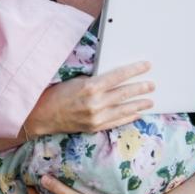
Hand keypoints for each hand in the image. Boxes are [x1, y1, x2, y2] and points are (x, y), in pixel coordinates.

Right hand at [23, 61, 154, 135]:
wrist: (42, 115)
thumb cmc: (56, 93)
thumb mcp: (75, 80)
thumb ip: (95, 80)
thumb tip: (114, 77)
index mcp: (90, 87)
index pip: (118, 76)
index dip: (134, 70)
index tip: (146, 66)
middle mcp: (95, 103)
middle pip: (124, 93)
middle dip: (140, 88)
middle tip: (152, 85)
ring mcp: (96, 117)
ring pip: (123, 109)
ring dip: (138, 104)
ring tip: (150, 101)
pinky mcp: (94, 127)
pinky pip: (116, 122)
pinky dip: (127, 117)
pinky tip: (136, 114)